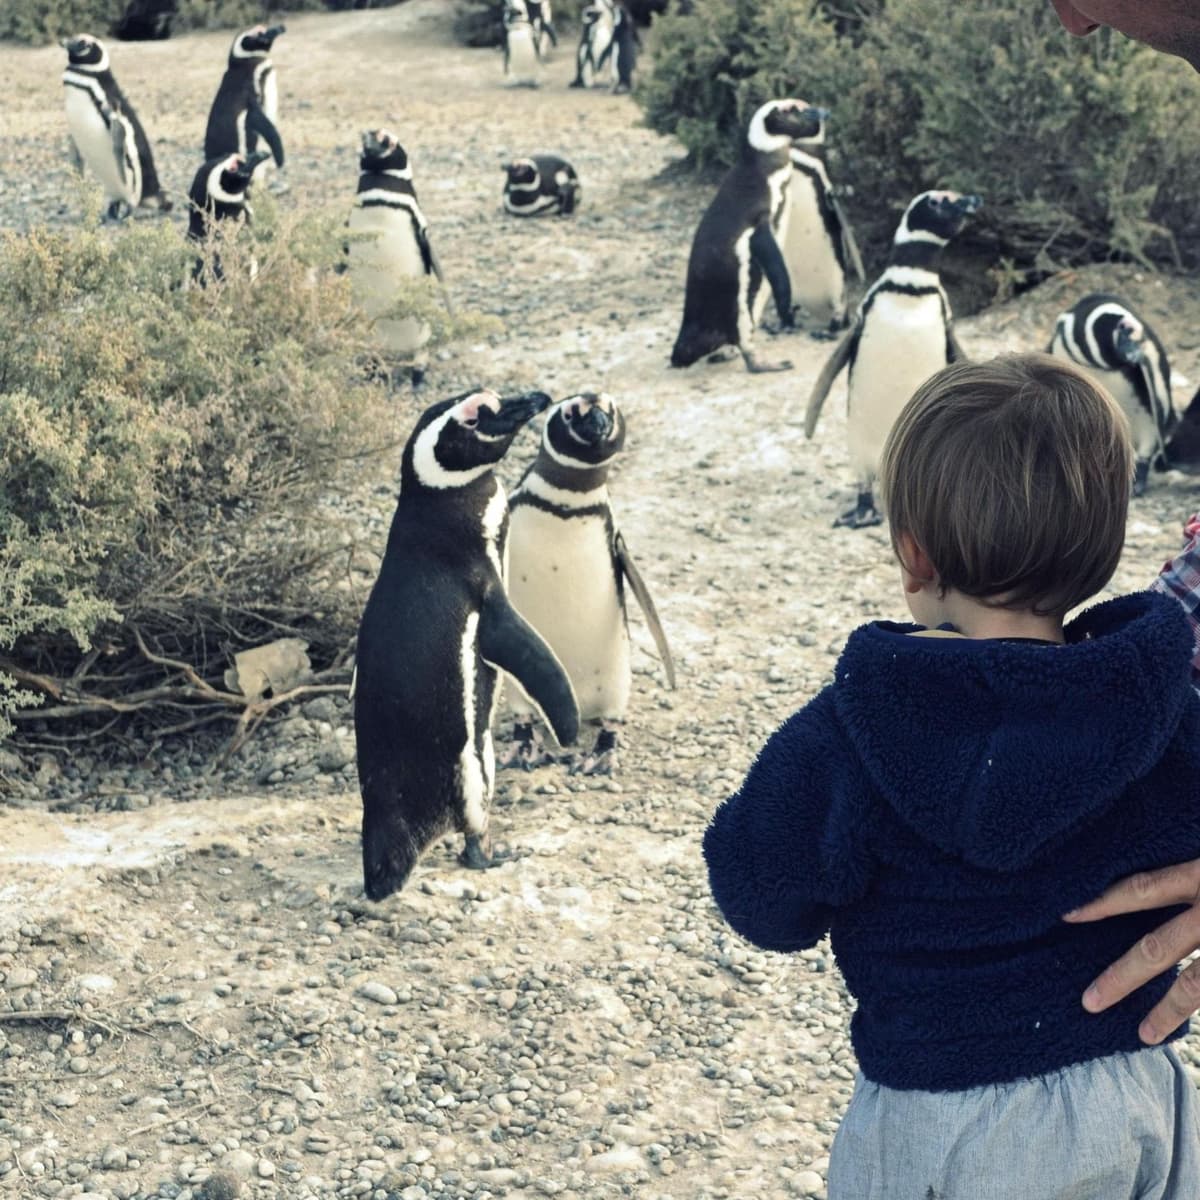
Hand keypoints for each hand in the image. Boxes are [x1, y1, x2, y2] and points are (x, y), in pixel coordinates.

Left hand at [1064, 858, 1199, 1043]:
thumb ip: (1182, 853)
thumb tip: (1156, 858)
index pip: (1141, 890)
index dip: (1102, 902)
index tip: (1066, 915)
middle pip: (1159, 948)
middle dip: (1121, 977)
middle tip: (1088, 1003)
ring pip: (1196, 983)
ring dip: (1168, 1011)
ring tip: (1143, 1034)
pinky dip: (1196, 1007)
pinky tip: (1181, 1030)